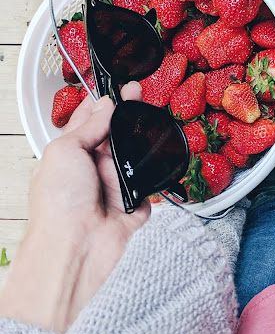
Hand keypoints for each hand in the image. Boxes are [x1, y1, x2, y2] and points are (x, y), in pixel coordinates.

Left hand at [0, 82, 150, 331]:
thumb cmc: (59, 202)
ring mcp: (114, 188)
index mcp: (70, 155)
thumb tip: (107, 106)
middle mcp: (92, 170)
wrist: (77, 246)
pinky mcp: (135, 206)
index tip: (123, 87)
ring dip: (141, 148)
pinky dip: (153, 180)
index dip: (106, 103)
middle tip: (143, 96)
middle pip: (116, 137)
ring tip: (150, 128)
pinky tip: (156, 166)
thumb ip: (89, 126)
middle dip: (129, 119)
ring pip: (136, 159)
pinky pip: (151, 186)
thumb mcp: (65, 149)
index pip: (89, 122)